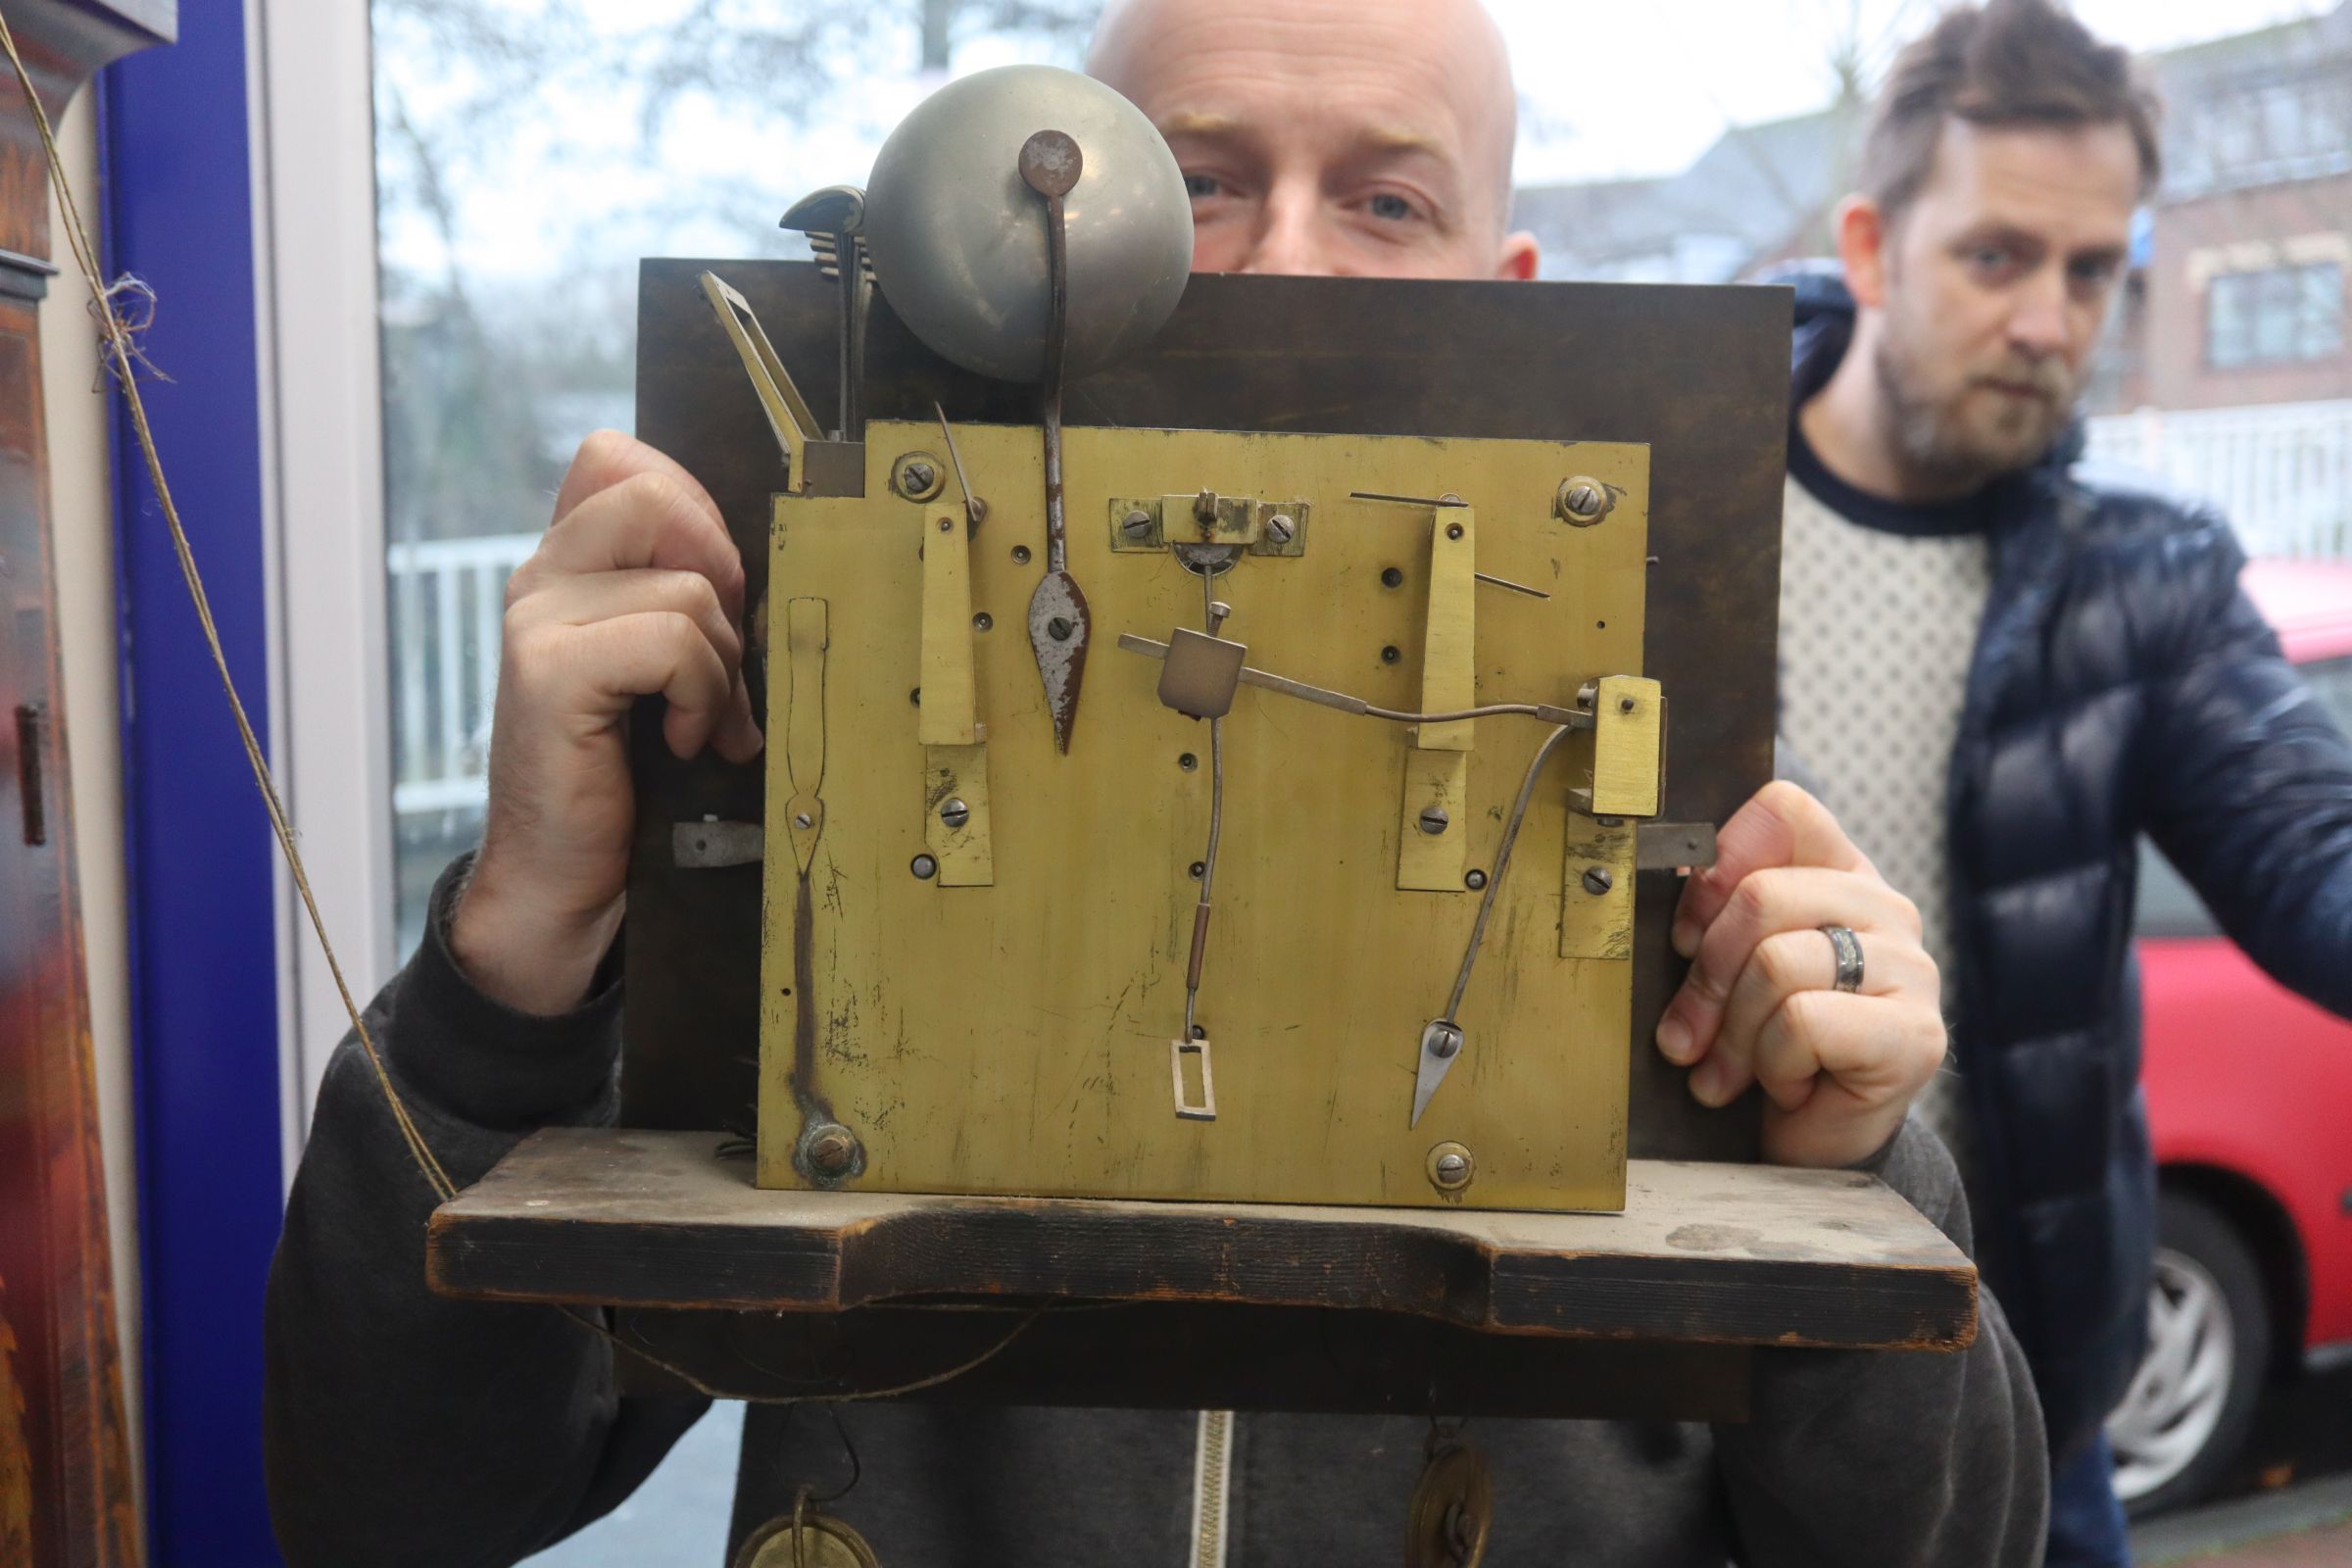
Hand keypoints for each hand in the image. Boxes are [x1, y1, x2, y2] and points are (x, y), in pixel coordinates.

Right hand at [450, 432, 761, 1014]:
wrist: (567, 879)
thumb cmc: (628, 778)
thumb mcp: (665, 672)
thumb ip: (686, 604)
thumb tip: (765, 568)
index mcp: (567, 566)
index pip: (614, 457)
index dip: (690, 504)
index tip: (714, 589)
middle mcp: (541, 578)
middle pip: (655, 495)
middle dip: (722, 575)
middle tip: (721, 659)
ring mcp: (537, 621)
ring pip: (686, 585)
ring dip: (722, 664)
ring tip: (704, 723)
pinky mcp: (549, 672)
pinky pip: (673, 641)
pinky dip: (702, 696)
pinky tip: (682, 741)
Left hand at [1653, 781, 1945, 1168]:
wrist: (1810, 1151)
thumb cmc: (1762, 1049)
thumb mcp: (1727, 970)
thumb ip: (1713, 915)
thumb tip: (1674, 877)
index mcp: (1838, 874)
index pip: (1785, 810)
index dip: (1719, 861)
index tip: (1686, 932)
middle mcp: (1884, 909)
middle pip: (1761, 894)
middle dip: (1704, 977)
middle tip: (1687, 1035)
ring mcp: (1911, 970)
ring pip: (1775, 961)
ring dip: (1733, 1034)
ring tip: (1731, 1072)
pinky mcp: (1916, 1037)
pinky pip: (1802, 1023)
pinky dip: (1773, 1065)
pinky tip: (1789, 1087)